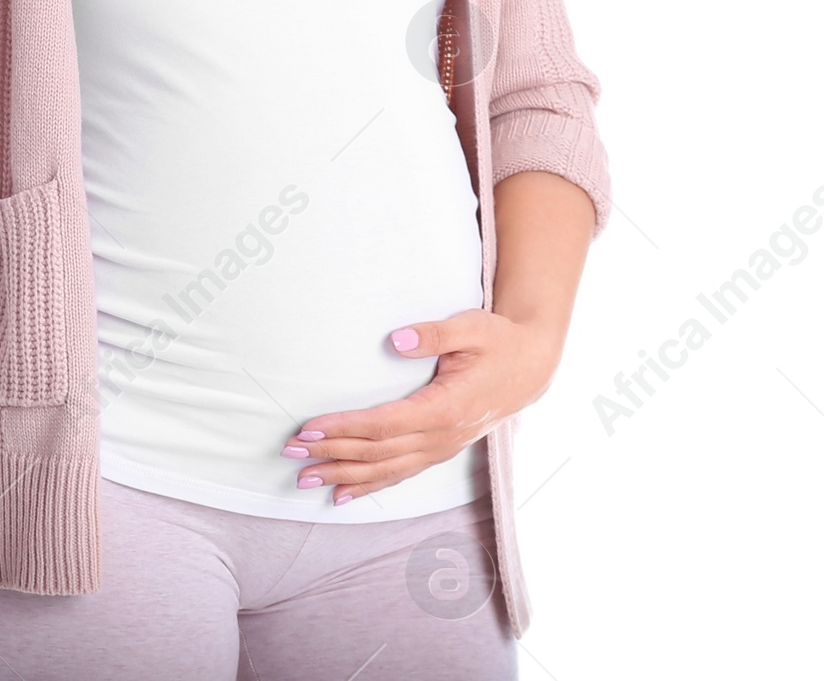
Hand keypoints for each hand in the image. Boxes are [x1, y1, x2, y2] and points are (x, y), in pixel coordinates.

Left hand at [281, 309, 563, 506]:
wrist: (531, 367)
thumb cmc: (498, 342)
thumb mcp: (471, 327)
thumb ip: (434, 334)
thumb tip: (395, 338)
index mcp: (447, 407)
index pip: (384, 424)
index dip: (345, 429)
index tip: (310, 427)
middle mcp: (442, 436)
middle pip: (378, 452)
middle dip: (332, 453)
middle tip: (291, 452)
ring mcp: (441, 448)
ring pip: (386, 470)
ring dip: (343, 475)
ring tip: (304, 479)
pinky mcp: (440, 450)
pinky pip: (400, 474)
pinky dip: (369, 486)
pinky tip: (342, 495)